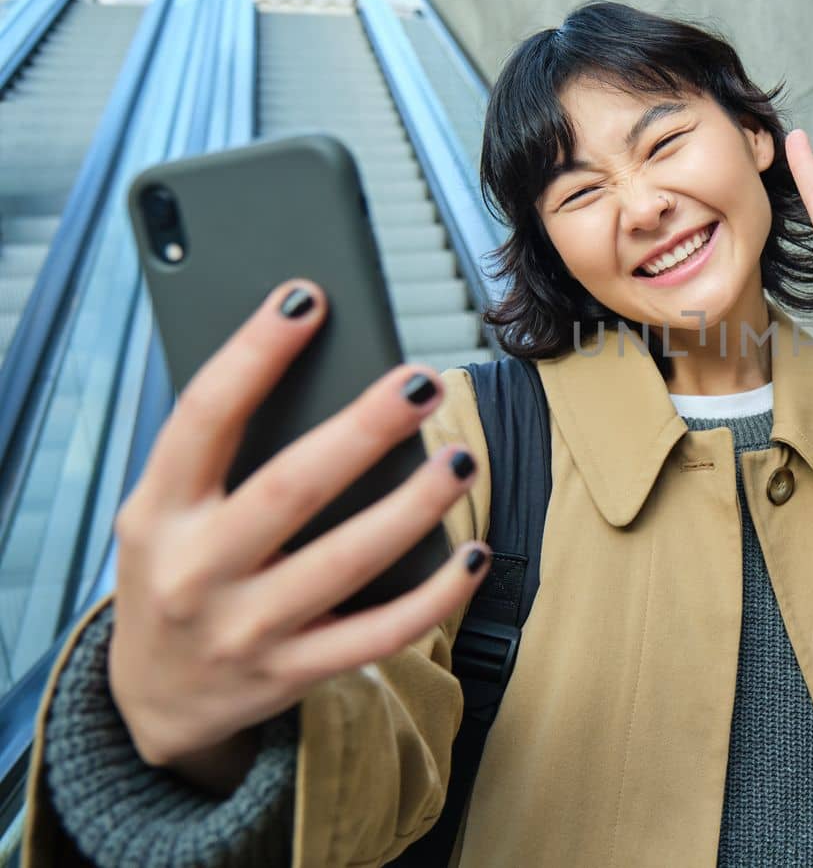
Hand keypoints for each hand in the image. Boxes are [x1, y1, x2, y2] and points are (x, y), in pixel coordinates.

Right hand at [106, 280, 491, 792]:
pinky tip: (474, 554)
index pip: (203, 418)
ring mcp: (246, 630)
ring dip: (413, 507)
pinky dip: (436, 596)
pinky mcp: (293, 673)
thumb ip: (222, 454)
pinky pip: (380, 634)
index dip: (254, 354)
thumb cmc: (176, 572)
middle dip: (363, 431)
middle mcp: (196, 572)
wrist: (153, 700)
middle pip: (290, 489)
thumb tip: (322, 365)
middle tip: (422, 381)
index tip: (307, 297)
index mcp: (158, 512)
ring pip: (346, 562)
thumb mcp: (166, 512)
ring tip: (459, 459)